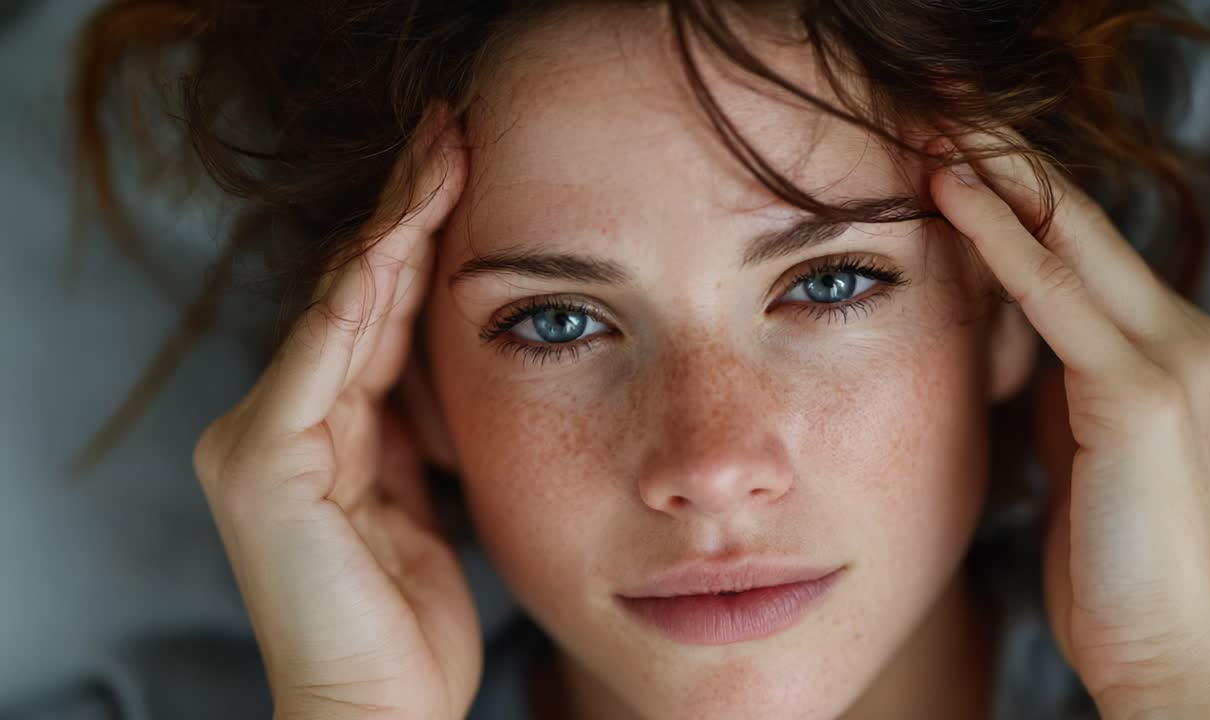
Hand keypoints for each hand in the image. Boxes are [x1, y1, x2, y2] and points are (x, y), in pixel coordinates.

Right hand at [192, 109, 480, 719]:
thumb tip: (441, 362)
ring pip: (343, 306)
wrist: (377, 712)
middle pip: (355, 294)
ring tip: (443, 152)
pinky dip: (371, 288)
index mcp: (317, 435)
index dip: (417, 241)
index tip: (466, 171)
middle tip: (454, 131)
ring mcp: (261, 440)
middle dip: (406, 210)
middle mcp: (277, 424)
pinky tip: (411, 228)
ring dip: (395, 224)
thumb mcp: (419, 502)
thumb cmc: (405, 626)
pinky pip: (330, 355)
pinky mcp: (265, 463)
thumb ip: (411, 431)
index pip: (373, 315)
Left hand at [929, 131, 1209, 718]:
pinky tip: (951, 196)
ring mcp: (1173, 358)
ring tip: (933, 126)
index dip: (1019, 190)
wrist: (1173, 657)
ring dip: (998, 175)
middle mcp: (1186, 337)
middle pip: (1080, 219)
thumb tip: (1004, 335)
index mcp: (1169, 351)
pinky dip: (1001, 239)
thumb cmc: (1116, 566)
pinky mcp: (1141, 394)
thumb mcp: (1078, 451)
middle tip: (936, 109)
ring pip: (1071, 238)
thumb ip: (1055, 385)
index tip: (953, 149)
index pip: (1084, 245)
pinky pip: (1054, 296)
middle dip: (1007, 158)